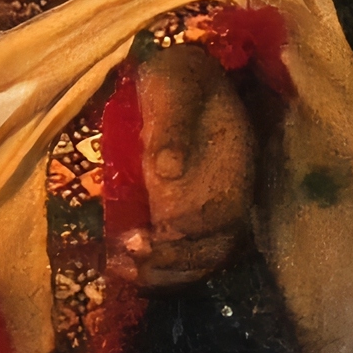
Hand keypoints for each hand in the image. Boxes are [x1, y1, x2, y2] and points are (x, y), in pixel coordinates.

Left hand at [111, 33, 253, 289]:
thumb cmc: (179, 81)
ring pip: (196, 259)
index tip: (147, 236)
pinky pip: (174, 253)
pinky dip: (152, 268)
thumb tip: (168, 170)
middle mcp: (223, 195)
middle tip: (126, 259)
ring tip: (118, 267)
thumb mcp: (176, 91)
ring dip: (160, 273)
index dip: (189, 233)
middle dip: (172, 264)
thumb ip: (173, 126)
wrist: (175, 78)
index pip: (223, 216)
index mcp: (234, 167)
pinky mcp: (176, 213)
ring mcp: (201, 208)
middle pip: (212, 249)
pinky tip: (119, 263)